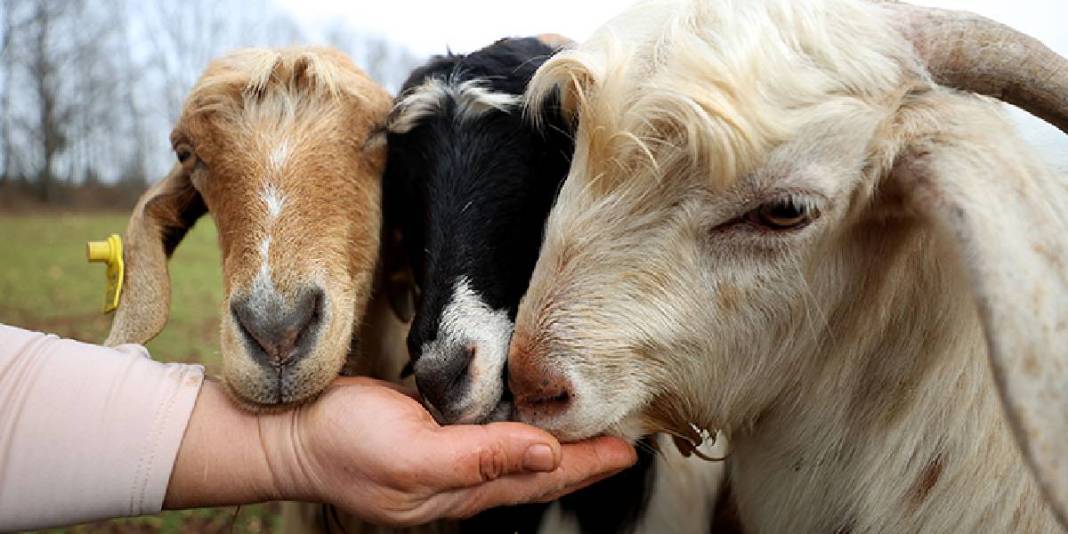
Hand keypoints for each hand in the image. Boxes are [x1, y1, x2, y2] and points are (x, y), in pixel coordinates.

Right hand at [256, 377, 636, 525]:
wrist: (284, 432)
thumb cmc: (343, 443)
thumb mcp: (414, 454)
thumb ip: (483, 457)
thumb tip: (549, 455)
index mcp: (462, 489)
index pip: (540, 479)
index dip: (586, 464)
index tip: (629, 447)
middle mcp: (462, 478)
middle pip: (536, 471)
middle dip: (582, 458)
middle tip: (628, 435)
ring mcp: (445, 457)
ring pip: (516, 454)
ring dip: (556, 443)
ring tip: (592, 426)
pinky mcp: (430, 431)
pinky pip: (489, 435)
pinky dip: (520, 427)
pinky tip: (530, 413)